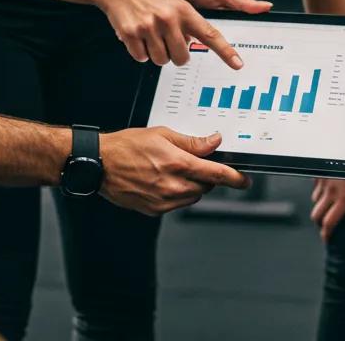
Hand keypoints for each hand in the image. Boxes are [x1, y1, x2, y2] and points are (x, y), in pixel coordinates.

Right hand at [98, 0, 244, 68]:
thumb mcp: (173, 2)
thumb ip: (185, 22)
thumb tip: (191, 43)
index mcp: (183, 10)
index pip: (209, 34)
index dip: (225, 51)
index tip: (238, 64)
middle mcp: (168, 18)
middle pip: (181, 58)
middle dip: (174, 55)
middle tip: (166, 41)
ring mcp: (149, 26)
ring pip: (161, 60)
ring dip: (155, 53)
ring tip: (149, 35)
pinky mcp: (132, 33)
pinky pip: (141, 58)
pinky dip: (139, 52)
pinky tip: (137, 36)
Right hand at [99, 127, 248, 215]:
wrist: (101, 164)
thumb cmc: (127, 146)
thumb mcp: (162, 134)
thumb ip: (191, 141)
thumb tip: (213, 142)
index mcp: (178, 164)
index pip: (216, 174)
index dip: (234, 178)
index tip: (244, 180)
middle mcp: (173, 186)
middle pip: (206, 186)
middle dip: (206, 176)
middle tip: (194, 163)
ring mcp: (164, 201)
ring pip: (192, 197)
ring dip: (192, 185)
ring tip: (174, 169)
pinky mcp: (155, 210)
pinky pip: (176, 205)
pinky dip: (177, 194)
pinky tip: (163, 180)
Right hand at [310, 155, 344, 243]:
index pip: (329, 222)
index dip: (326, 234)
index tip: (328, 239)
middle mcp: (330, 190)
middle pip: (317, 214)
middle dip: (320, 223)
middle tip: (326, 227)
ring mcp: (323, 178)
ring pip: (315, 198)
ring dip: (320, 205)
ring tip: (328, 207)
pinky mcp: (320, 167)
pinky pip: (315, 183)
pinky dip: (318, 189)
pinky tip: (327, 187)